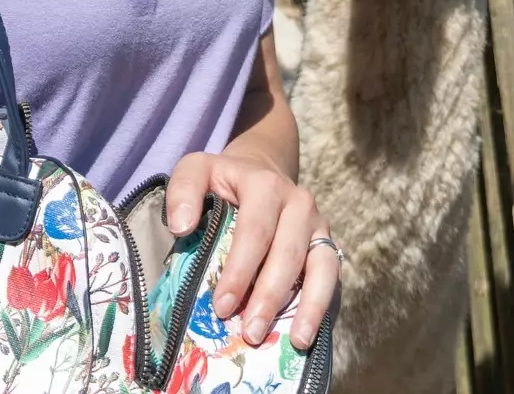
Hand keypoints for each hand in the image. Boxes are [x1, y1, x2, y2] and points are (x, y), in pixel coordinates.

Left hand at [166, 149, 337, 350]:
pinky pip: (332, 277)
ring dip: (310, 306)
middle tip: (251, 334)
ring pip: (322, 267)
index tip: (222, 306)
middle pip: (288, 254)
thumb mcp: (197, 171)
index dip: (240, 271)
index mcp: (266, 185)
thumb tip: (181, 227)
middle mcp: (298, 203)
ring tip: (297, 341)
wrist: (259, 171)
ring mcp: (318, 226)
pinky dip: (324, 305)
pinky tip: (309, 332)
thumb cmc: (223, 181)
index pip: (255, 231)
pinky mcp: (328, 245)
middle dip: (270, 297)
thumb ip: (183, 191)